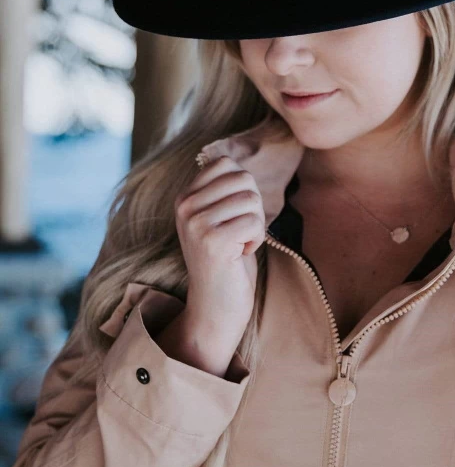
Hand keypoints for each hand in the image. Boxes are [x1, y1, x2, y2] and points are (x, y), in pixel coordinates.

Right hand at [174, 154, 265, 343]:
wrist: (216, 305)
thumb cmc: (227, 258)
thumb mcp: (218, 216)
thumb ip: (223, 188)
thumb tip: (235, 161)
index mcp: (185, 196)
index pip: (226, 163)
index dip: (242, 188)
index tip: (233, 215)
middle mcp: (185, 206)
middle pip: (244, 179)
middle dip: (253, 206)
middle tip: (240, 232)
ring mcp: (195, 223)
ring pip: (252, 200)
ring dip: (255, 224)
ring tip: (239, 244)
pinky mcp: (212, 240)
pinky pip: (255, 221)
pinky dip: (257, 239)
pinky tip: (240, 254)